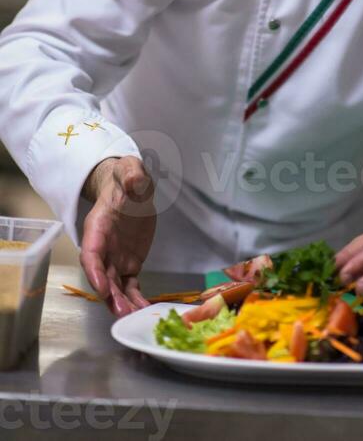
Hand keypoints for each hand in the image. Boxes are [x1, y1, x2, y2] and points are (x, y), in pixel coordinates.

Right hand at [79, 155, 155, 316]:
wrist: (132, 188)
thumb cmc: (127, 178)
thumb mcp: (130, 170)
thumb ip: (131, 175)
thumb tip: (133, 182)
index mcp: (98, 227)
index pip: (91, 253)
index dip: (95, 271)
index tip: (101, 287)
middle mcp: (104, 247)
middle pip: (102, 276)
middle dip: (109, 296)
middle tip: (122, 313)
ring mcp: (116, 258)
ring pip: (115, 287)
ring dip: (122, 303)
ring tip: (134, 318)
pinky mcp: (130, 264)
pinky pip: (131, 285)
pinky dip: (136, 299)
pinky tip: (145, 311)